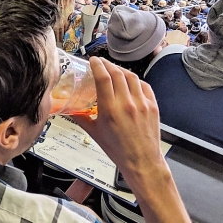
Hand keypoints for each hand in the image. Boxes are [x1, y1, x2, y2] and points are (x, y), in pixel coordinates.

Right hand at [73, 57, 165, 184]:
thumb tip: (70, 109)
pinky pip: (144, 86)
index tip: (93, 60)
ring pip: (131, 77)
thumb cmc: (118, 150)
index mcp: (110, 110)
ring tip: (114, 70)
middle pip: (117, 73)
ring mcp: (142, 104)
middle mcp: (127, 104)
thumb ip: (81, 118)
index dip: (97, 65)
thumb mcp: (95, 133)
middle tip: (101, 63)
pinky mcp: (153, 106)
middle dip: (108, 64)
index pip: (103, 78)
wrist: (142, 161)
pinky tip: (130, 82)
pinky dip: (135, 80)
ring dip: (121, 70)